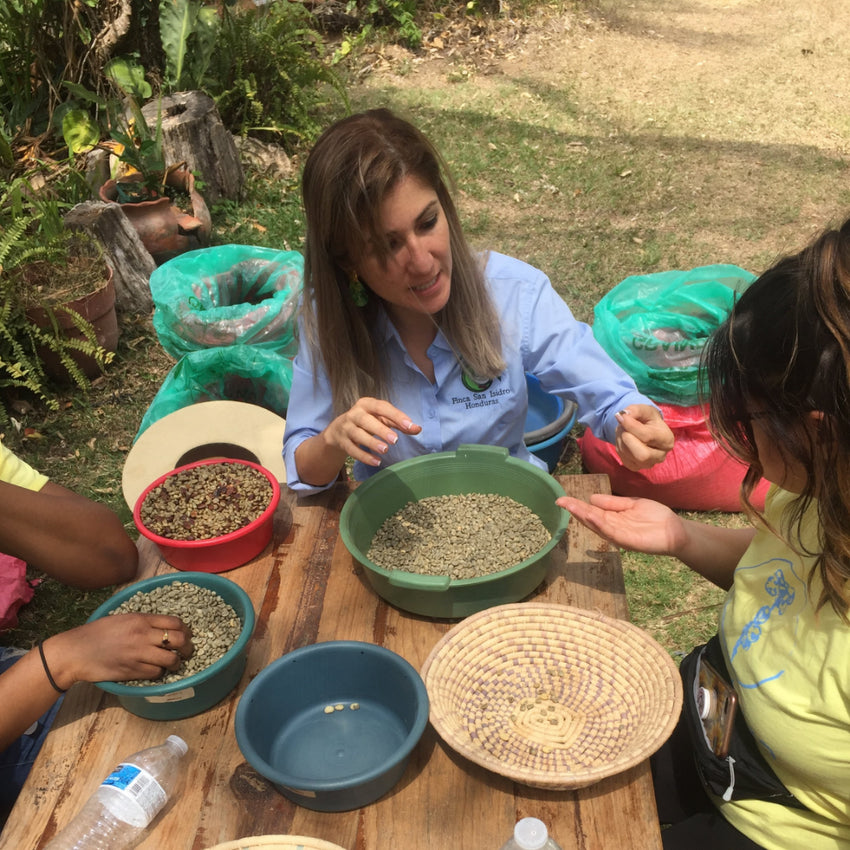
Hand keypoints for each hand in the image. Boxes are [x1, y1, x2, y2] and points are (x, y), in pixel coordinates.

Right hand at [48, 613, 194, 689]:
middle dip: (187, 647)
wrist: (75, 652)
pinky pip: (156, 673)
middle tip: (187, 651)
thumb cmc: (97, 633)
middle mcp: (143, 635)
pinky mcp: (132, 671)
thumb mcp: (122, 618)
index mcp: (141, 619)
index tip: (187, 635)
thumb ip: (144, 621)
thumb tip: (164, 627)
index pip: (175, 622)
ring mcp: (138, 654)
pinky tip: (156, 670)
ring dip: (176, 663)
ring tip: (174, 664)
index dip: (186, 630)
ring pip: (171, 660)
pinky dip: (160, 673)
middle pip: (179, 640)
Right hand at [322, 397, 421, 467]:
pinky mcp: (342, 442)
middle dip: (381, 430)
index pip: (382, 407)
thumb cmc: (367, 422)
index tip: (409, 425)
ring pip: (358, 435)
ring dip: (372, 443)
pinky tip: (377, 462)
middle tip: (395, 440)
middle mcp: (354, 414)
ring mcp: (346, 428)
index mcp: (366, 404)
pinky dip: (364, 457)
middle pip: (367, 421)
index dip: (396, 415)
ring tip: (385, 450)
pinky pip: (353, 450)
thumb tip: (417, 428)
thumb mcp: (381, 419)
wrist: (339, 430)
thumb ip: (399, 423)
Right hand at [556, 492, 685, 554]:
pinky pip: (610, 531)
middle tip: (559, 501)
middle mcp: (611, 528)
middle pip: (590, 518)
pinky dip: (599, 524)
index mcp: (612, 519)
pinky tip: (590, 516)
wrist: (675, 530)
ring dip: (583, 516)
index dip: (577, 505)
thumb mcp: (631, 504)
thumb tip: (591, 498)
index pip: (591, 511)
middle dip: (575, 510)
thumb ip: (612, 503)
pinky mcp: (627, 540)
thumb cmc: (655, 517)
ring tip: (569, 506)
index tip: (562, 498)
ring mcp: (618, 535)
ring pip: (597, 525)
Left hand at [614, 404, 673, 470]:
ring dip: (620, 440)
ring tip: (623, 430)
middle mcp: (661, 455)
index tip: (622, 416)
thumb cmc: (648, 419)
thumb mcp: (645, 410)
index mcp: (667, 440)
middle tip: (622, 427)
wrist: (645, 429)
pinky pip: (623, 459)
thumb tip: (624, 415)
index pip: (646, 436)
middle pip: (642, 455)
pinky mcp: (636, 467)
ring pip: (629, 455)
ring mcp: (648, 464)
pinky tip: (624, 440)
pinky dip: (619, 447)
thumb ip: (636, 410)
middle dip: (626, 438)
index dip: (630, 425)